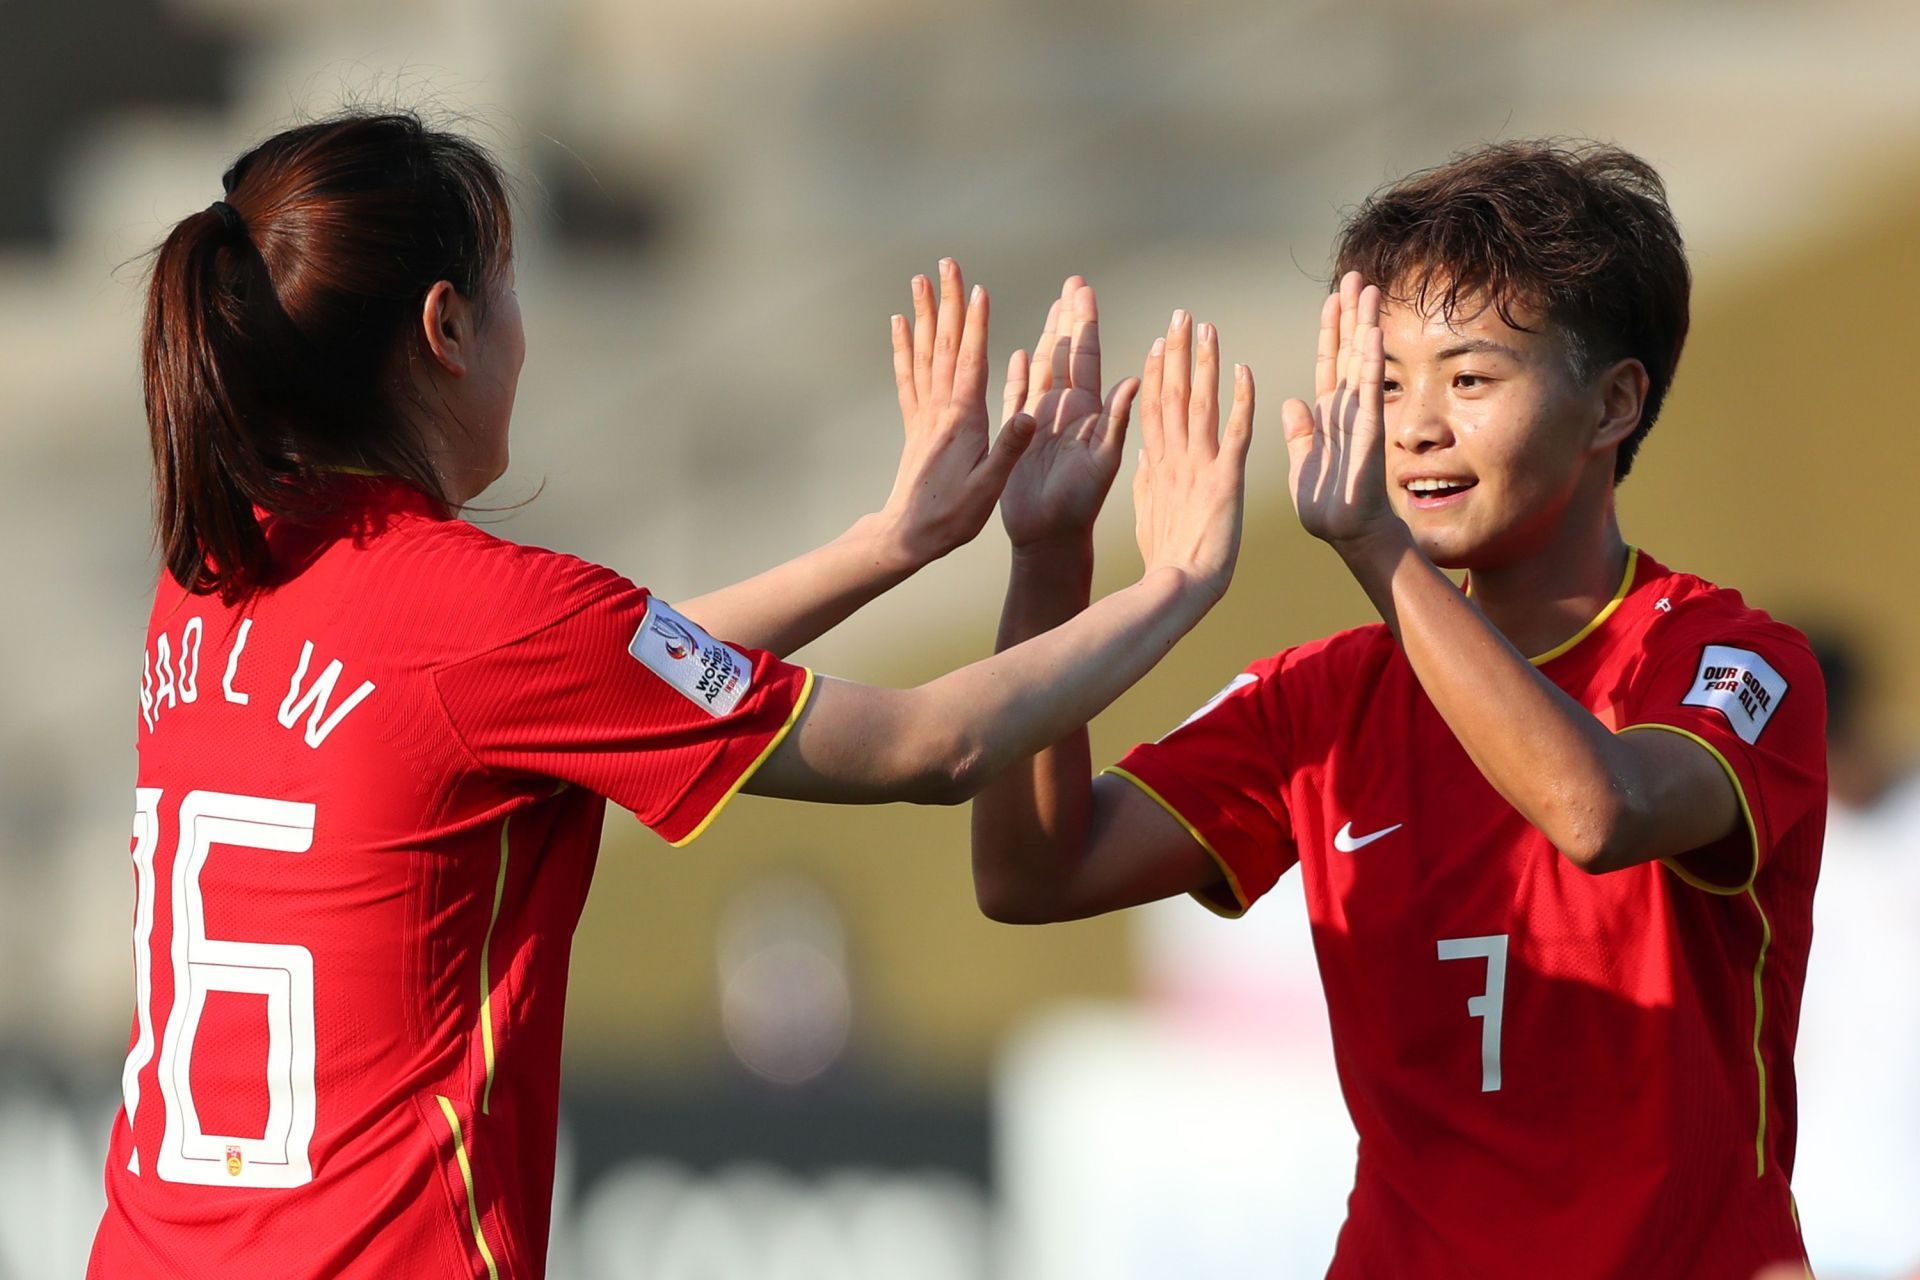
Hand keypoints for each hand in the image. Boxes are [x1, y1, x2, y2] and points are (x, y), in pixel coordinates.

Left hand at [879, 258, 1037, 565]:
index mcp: (963, 419)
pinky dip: (904, 346)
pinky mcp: (913, 423)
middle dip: (948, 301)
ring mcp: (923, 413)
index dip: (975, 324)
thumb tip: (1028, 414)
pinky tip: (900, 324)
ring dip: (924, 314)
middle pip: (945, 344)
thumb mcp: (989, 487)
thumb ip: (1009, 450)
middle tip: (946, 264)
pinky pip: (907, 375)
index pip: (971, 361)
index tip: (978, 289)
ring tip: (920, 280)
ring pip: (924, 352)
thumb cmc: (953, 515)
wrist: (908, 535)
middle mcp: (939, 408)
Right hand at [999, 277, 1139, 551]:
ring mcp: (1041, 420)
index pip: (1085, 356)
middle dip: (1069, 318)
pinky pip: (1015, 396)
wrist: (1049, 536)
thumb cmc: (1080, 505)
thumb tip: (1134, 379)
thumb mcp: (1103, 462)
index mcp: (1086, 411)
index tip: (1084, 289)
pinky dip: (1015, 374)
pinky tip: (1015, 352)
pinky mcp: (1018, 435)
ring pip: (1043, 368)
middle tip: (1073, 282)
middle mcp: (1065, 410)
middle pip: (1065, 353)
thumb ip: (1115, 421)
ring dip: (1047, 337)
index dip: (1084, 322)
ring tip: (1052, 306)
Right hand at [1132, 310, 1253, 600]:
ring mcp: (1199, 467)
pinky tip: (1244, 371)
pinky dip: (1240, 400)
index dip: (1156, 373)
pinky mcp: (1225, 479)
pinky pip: (1236, 431)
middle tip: (1181, 315)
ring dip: (1203, 363)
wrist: (1180, 588)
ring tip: (1206, 327)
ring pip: (1200, 403)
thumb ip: (1148, 479)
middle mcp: (1174, 459)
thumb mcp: (1150, 513)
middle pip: (1173, 394)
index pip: (1154, 409)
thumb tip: (1144, 454)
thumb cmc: (1167, 562)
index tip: (1158, 343)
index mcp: (1157, 467)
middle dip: (1176, 352)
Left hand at [1281, 271, 1406, 553]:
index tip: (1332, 299)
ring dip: (1364, 325)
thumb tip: (1291, 403)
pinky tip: (1372, 332)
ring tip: (1367, 288)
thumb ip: (1299, 434)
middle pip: (1348, 351)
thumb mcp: (1302, 464)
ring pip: (1362, 361)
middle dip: (1351, 314)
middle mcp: (1347, 409)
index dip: (1330, 331)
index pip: (1329, 364)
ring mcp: (1360, 416)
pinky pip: (1369, 389)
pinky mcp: (1367, 430)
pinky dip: (1370, 361)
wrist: (1348, 534)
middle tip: (1356, 276)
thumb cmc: (1326, 506)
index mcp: (1328, 416)